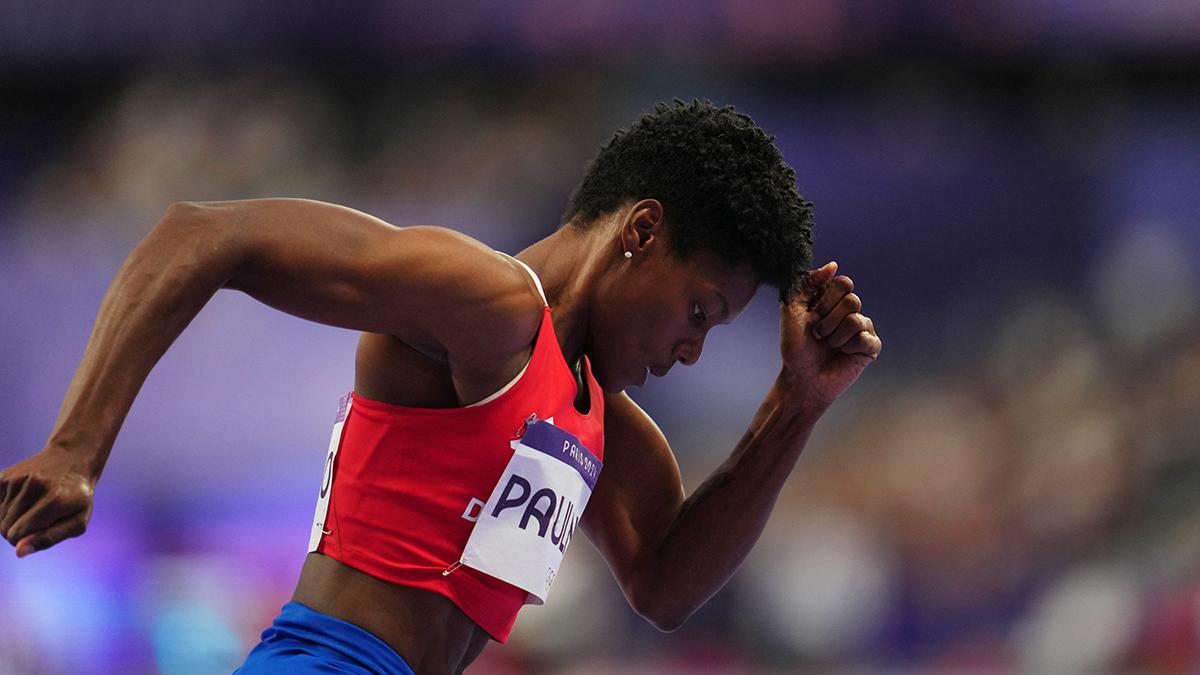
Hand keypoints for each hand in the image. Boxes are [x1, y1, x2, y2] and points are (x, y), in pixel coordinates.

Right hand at [0, 447, 95, 556]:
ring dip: (13, 519)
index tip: (42, 530)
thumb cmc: (77, 498)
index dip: (27, 540)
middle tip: (40, 518)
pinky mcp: (5, 476)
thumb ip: (49, 538)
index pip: (18, 535)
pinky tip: (24, 498)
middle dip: (19, 531)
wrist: (72, 460)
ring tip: (34, 507)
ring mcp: (17, 478)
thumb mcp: (77, 521)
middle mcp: (34, 486)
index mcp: (55, 500)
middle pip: (5, 528)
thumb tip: (19, 552)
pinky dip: (6, 508)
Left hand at [780, 261, 881, 409]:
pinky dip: (847, 347)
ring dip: (834, 336)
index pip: (843, 283)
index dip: (826, 300)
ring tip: (828, 345)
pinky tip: (842, 354)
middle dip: (828, 320)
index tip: (812, 316)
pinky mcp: (871, 346)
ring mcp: (863, 327)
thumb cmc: (795, 345)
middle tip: (818, 333)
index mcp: (833, 299)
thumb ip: (808, 283)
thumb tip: (833, 265)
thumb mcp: (792, 309)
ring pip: (855, 320)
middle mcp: (851, 310)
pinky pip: (864, 338)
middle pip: (852, 300)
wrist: (801, 376)